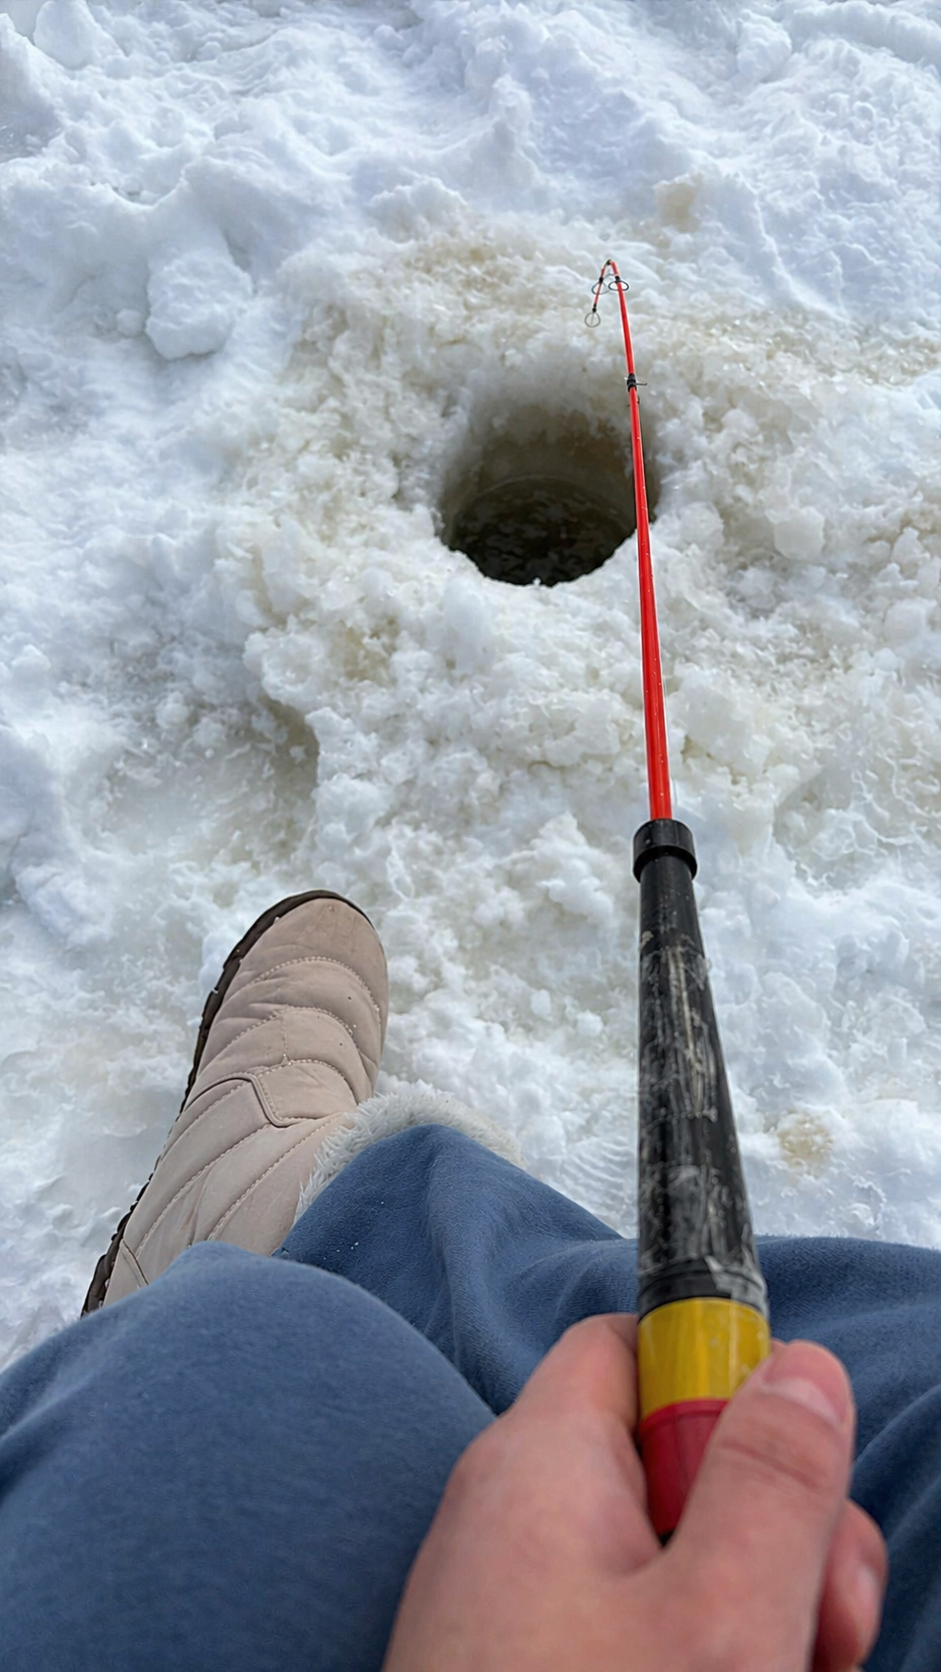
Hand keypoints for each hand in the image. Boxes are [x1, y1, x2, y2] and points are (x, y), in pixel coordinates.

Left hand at [383, 1316, 885, 1670]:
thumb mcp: (720, 1624)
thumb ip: (771, 1482)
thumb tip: (798, 1366)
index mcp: (542, 1464)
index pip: (635, 1344)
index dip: (724, 1380)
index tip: (795, 1464)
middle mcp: (521, 1523)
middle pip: (679, 1467)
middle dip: (774, 1542)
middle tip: (812, 1631)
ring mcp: (522, 1612)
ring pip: (678, 1571)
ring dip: (755, 1627)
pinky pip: (642, 1642)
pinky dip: (704, 1671)